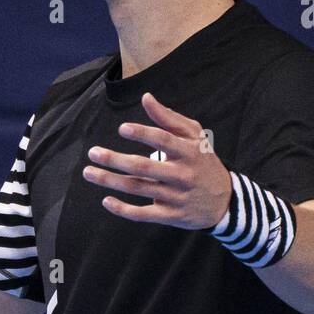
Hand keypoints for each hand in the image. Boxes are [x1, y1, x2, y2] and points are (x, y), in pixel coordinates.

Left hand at [82, 91, 231, 229]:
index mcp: (188, 152)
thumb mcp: (193, 136)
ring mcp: (176, 196)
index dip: (142, 134)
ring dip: (110, 181)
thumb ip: (168, 118)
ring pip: (138, 188)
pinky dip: (123, 209)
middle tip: (93, 153)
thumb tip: (146, 97)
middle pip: (143, 167)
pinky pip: (144, 214)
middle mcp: (182, 174)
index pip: (163, 141)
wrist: (225, 200)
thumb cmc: (202, 160)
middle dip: (115, 160)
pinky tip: (106, 200)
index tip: (121, 129)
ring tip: (89, 172)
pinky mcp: (170, 215)